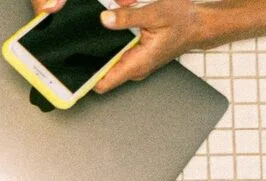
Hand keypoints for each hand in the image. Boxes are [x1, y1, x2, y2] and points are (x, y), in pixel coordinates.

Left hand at [32, 0, 202, 93]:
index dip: (83, 80)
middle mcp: (133, 67)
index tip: (66, 74)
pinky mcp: (134, 55)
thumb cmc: (183, 20)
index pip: (102, 83)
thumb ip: (128, 18)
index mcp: (137, 63)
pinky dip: (107, 42)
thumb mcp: (155, 13)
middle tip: (70, 45)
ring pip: (106, 61)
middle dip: (85, 59)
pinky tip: (104, 27)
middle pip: (99, 71)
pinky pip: (114, 53)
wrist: (199, 23)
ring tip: (89, 31)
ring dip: (97, 47)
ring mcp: (133, 62)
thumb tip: (103, 20)